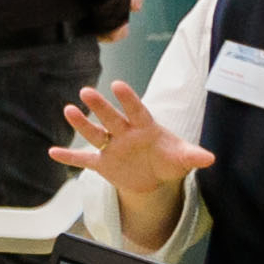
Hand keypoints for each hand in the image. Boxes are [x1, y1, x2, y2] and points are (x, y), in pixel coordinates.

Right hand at [49, 80, 212, 201]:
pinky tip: (53, 152)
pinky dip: (69, 157)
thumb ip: (192, 155)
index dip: (128, 99)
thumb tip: (209, 158)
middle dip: (100, 106)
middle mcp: (125, 133)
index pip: (136, 111)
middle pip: (111, 118)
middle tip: (86, 91)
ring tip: (68, 110)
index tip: (118, 86)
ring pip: (95, 134)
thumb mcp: (182, 158)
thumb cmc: (169, 160)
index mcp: (145, 127)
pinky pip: (84, 160)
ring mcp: (112, 147)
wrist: (154, 177)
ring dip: (82, 123)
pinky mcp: (103, 163)